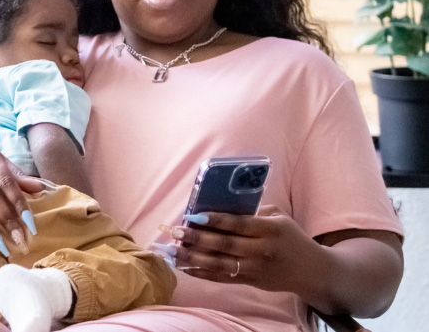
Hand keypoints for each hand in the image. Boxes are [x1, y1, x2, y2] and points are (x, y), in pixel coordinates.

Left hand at [159, 206, 325, 295]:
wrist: (312, 270)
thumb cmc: (290, 237)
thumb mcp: (278, 217)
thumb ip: (253, 211)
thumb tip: (219, 204)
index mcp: (270, 230)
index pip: (238, 224)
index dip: (215, 220)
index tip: (193, 215)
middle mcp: (262, 250)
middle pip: (225, 245)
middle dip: (197, 238)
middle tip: (176, 231)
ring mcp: (255, 269)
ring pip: (219, 264)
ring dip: (193, 257)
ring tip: (173, 250)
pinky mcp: (250, 282)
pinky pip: (222, 278)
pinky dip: (202, 273)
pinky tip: (185, 266)